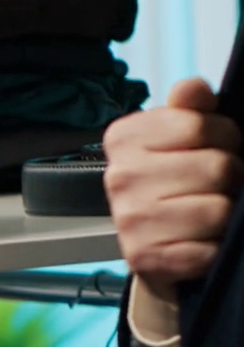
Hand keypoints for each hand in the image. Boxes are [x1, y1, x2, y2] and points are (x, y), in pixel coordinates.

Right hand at [104, 79, 243, 291]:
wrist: (154, 243)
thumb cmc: (174, 183)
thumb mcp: (181, 136)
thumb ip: (190, 108)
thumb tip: (194, 89)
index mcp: (124, 138)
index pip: (201, 124)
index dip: (223, 137)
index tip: (207, 150)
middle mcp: (119, 177)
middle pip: (217, 167)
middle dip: (228, 177)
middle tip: (209, 187)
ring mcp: (129, 220)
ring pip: (219, 210)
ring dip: (224, 214)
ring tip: (204, 214)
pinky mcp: (144, 257)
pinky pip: (208, 249)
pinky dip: (213, 248)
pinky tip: (197, 241)